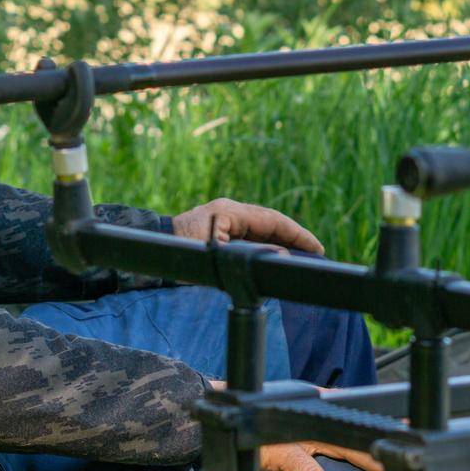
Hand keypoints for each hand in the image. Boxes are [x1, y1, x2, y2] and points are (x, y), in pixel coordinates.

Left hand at [172, 197, 322, 254]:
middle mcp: (230, 211)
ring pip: (262, 229)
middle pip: (271, 222)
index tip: (318, 249)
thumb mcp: (219, 256)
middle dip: (295, 238)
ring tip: (304, 259)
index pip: (273, 220)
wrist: (151, 250)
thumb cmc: (180, 254)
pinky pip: (250, 235)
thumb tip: (283, 254)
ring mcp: (224, 219)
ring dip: (282, 242)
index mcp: (230, 211)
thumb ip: (251, 255)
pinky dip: (267, 246)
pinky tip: (278, 258)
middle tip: (317, 256)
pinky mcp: (219, 229)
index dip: (298, 234)